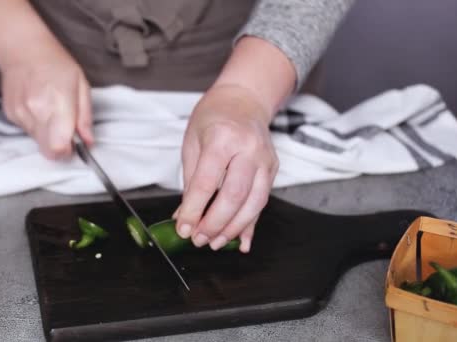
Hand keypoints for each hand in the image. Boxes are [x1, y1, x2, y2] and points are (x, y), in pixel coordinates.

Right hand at [0, 0, 93, 158]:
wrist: (22, 49)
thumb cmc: (56, 63)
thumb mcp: (81, 85)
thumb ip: (85, 117)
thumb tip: (88, 142)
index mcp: (58, 103)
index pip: (58, 146)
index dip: (68, 152)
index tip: (74, 145)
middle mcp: (36, 111)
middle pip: (48, 150)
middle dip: (60, 147)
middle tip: (66, 131)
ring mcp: (20, 114)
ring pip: (38, 141)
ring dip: (48, 134)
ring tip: (51, 111)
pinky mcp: (10, 114)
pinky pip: (27, 131)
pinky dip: (36, 126)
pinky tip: (39, 107)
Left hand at [175, 84, 278, 252]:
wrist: (244, 100)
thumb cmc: (214, 118)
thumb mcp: (192, 142)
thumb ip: (190, 181)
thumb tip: (185, 215)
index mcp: (223, 138)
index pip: (207, 181)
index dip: (194, 209)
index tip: (183, 228)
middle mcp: (249, 149)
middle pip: (234, 195)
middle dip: (215, 224)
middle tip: (199, 239)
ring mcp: (265, 160)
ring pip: (253, 203)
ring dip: (233, 228)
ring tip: (214, 242)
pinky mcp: (273, 170)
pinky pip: (262, 203)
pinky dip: (251, 225)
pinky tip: (241, 242)